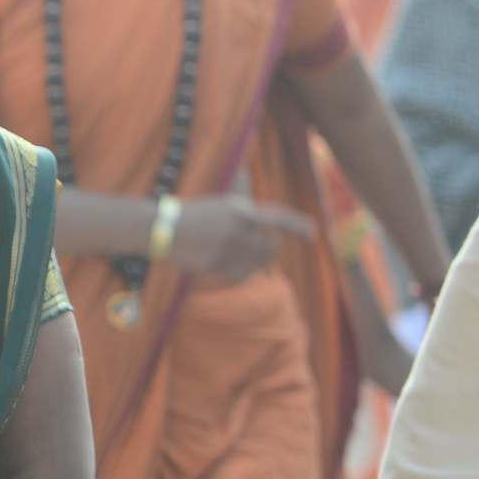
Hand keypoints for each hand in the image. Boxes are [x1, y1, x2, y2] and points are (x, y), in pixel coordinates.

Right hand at [165, 195, 315, 286]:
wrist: (165, 227)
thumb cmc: (196, 213)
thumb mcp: (222, 204)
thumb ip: (245, 211)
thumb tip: (264, 212)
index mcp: (240, 210)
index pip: (278, 217)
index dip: (297, 225)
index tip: (313, 233)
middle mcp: (237, 229)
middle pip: (269, 246)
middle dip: (272, 251)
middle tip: (272, 253)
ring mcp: (226, 248)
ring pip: (256, 263)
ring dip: (258, 264)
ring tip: (255, 262)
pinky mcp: (215, 264)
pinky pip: (240, 273)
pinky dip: (242, 272)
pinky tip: (236, 267)